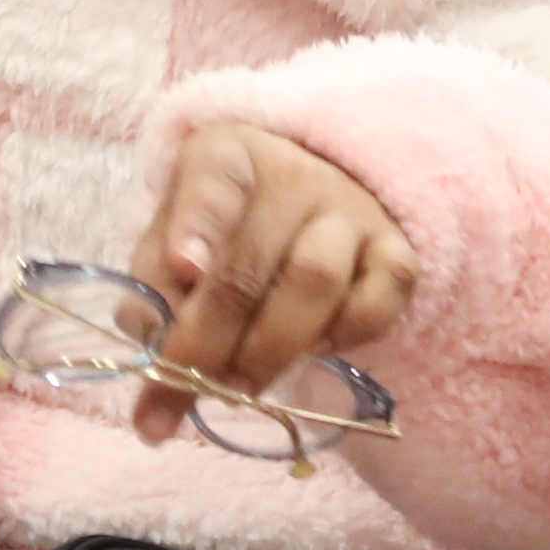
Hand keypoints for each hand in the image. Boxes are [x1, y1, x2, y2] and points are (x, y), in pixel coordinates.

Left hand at [127, 125, 417, 444]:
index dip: (197, 225)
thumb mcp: (172, 240)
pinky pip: (378, 301)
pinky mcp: (396, 250)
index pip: (213, 178)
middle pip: (251, 261)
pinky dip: (343, 338)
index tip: (182, 268)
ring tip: (238, 389)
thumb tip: (154, 351)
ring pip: (317, 279)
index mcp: (227, 157)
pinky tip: (312, 353)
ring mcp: (351, 210)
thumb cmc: (226, 232)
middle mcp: (295, 175)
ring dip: (270, 349)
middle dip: (209, 341)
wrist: (311, 206)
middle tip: (180, 393)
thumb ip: (154, 289)